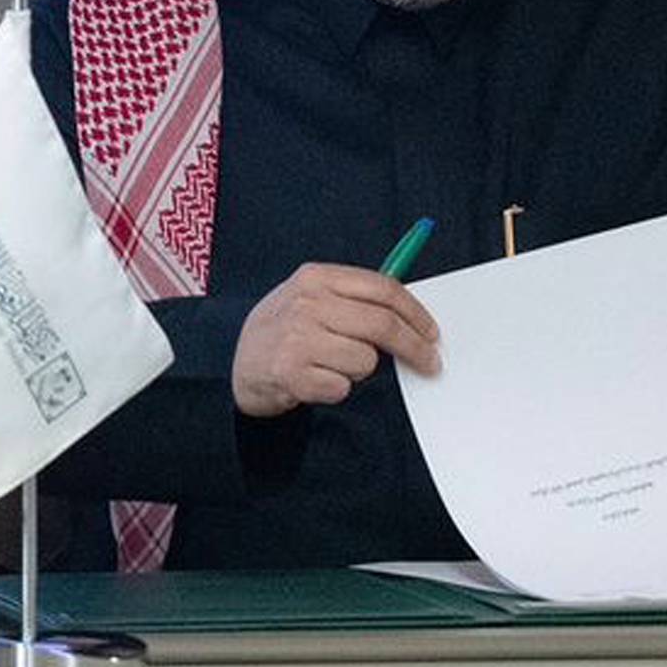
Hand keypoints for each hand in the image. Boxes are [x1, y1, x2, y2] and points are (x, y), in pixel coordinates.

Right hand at [231, 263, 440, 415]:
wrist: (233, 363)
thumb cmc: (284, 330)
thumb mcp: (311, 298)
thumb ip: (354, 299)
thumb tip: (411, 314)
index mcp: (316, 277)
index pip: (383, 289)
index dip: (416, 314)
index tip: (433, 334)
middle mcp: (307, 303)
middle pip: (383, 325)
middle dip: (415, 349)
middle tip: (429, 364)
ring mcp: (297, 338)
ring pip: (366, 361)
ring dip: (359, 371)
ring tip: (333, 365)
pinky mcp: (291, 373)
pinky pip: (342, 387)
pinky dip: (336, 389)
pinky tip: (316, 380)